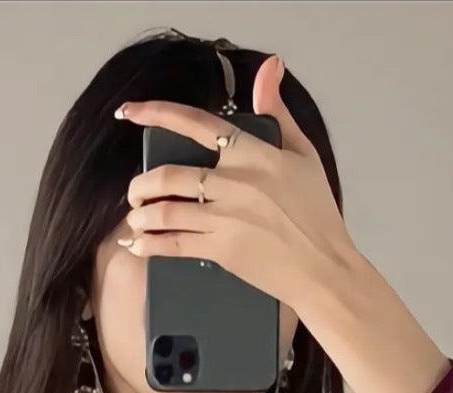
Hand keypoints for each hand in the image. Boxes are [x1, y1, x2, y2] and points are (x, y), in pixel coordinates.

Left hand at [118, 56, 357, 321]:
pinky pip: (172, 244)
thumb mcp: (302, 153)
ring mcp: (224, 217)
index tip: (129, 113)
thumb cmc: (316, 211)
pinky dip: (149, 245)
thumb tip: (269, 66)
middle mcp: (233, 181)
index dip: (156, 114)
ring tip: (136, 219)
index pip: (196, 124)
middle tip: (136, 193)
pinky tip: (138, 245)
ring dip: (140, 215)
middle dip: (140, 185)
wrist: (323, 266)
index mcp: (251, 152)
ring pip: (164, 210)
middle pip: (168, 175)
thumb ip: (277, 111)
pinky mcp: (220, 250)